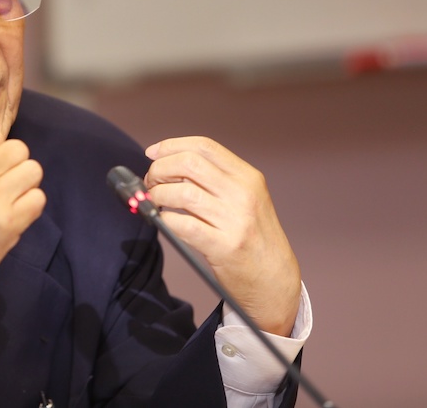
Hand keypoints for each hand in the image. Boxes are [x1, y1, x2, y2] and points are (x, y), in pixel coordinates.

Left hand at [144, 137, 300, 335]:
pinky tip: (164, 222)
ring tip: (155, 202)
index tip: (152, 154)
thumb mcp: (245, 199)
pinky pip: (182, 225)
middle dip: (160, 169)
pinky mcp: (224, 247)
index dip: (171, 146)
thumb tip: (169, 165)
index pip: (204, 146)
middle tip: (151, 182)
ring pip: (182, 193)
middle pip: (188, 164)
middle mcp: (243, 194)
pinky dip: (165, 220)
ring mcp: (235, 220)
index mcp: (248, 177)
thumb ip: (216, 180)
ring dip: (158, 195)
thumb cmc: (253, 238)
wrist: (275, 280)